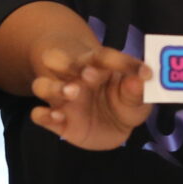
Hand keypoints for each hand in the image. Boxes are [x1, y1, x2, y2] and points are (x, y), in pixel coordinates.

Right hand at [29, 43, 148, 150]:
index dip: (121, 62)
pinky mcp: (55, 120)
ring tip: (72, 93)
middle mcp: (74, 78)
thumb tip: (142, 79)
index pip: (105, 57)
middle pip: (57, 60)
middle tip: (88, 74)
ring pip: (42, 85)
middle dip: (69, 64)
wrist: (108, 126)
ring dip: (54, 88)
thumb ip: (137, 92)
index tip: (143, 73)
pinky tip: (57, 117)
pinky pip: (39, 114)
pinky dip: (43, 115)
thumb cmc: (122, 103)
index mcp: (98, 66)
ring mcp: (62, 99)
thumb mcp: (136, 100)